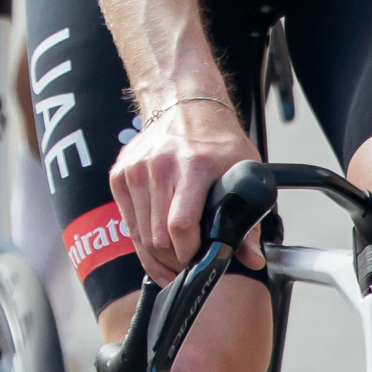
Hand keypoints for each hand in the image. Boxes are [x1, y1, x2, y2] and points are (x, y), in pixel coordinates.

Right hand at [108, 93, 259, 279]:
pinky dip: (141, 243)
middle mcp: (159, 166)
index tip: (199, 260)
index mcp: (192, 166)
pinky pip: (128, 223)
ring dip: (158, 257)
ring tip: (175, 262)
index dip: (189, 253)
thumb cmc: (217, 141)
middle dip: (175, 262)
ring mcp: (135, 170)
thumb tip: (252, 258)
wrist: (184, 106)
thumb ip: (249, 218)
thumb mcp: (244, 170)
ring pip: (141, 235)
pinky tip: (157, 249)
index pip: (180, 225)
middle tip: (190, 266)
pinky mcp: (120, 175)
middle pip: (158, 236)